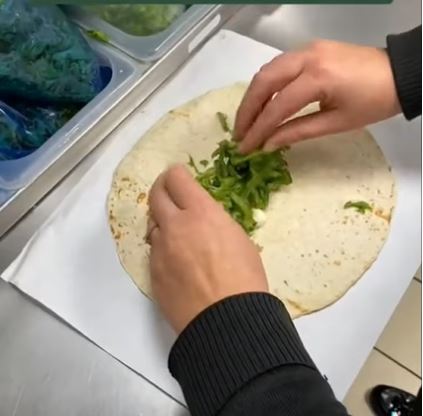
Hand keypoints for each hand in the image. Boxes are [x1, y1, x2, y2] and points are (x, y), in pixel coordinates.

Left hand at [148, 165, 267, 333]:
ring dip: (161, 221)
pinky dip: (162, 248)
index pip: (176, 179)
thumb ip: (215, 222)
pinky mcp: (153, 272)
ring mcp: (160, 250)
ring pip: (152, 224)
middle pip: (155, 195)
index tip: (179, 176)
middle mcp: (175, 226)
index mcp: (201, 213)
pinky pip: (154, 251)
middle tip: (168, 191)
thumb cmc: (244, 278)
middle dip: (161, 188)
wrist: (227, 320)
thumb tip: (203, 220)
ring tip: (175, 230)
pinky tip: (176, 260)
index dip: (176, 174)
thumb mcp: (238, 238)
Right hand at [235, 40, 401, 152]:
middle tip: (238, 134)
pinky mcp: (309, 49)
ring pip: (267, 71)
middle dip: (246, 110)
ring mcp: (307, 49)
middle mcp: (307, 57)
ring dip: (253, 97)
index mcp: (318, 77)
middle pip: (263, 82)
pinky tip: (262, 104)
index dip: (258, 129)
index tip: (244, 148)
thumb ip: (297, 132)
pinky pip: (278, 66)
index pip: (277, 106)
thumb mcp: (336, 123)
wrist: (399, 74)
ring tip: (246, 122)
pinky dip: (265, 86)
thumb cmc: (373, 103)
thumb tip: (267, 145)